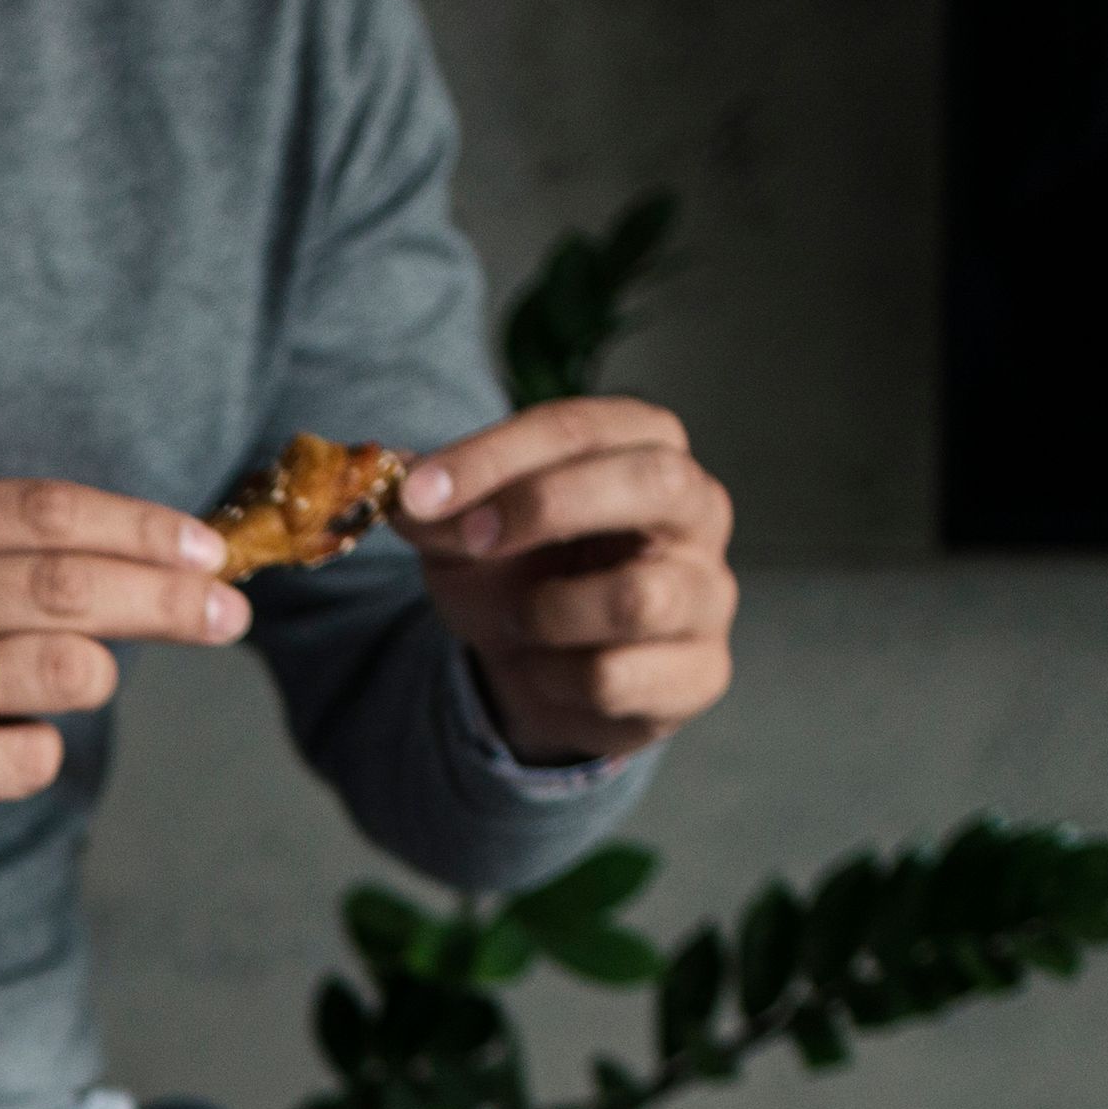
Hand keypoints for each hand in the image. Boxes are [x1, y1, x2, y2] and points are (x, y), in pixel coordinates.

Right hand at [0, 479, 247, 902]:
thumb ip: (5, 553)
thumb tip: (165, 556)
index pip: (45, 511)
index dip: (140, 529)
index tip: (207, 553)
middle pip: (68, 585)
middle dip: (167, 600)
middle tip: (227, 617)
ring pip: (63, 668)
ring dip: (95, 678)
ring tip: (72, 684)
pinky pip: (31, 755)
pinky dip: (39, 751)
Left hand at [400, 399, 740, 768]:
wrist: (537, 674)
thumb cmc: (516, 578)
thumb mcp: (461, 536)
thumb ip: (434, 508)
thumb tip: (398, 480)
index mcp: (644, 445)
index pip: (583, 427)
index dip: (495, 455)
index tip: (418, 491)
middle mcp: (697, 507)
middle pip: (654, 481)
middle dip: (548, 504)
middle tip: (471, 539)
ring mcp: (709, 590)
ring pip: (637, 597)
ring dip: (548, 614)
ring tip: (523, 621)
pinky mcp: (700, 671)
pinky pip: (616, 678)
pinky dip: (556, 680)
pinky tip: (551, 672)